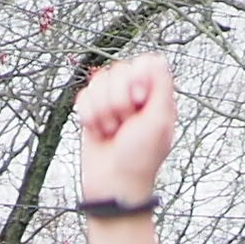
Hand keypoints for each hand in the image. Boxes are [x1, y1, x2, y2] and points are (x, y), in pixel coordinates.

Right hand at [75, 56, 175, 209]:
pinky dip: (88, 116)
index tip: (139, 99)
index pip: (145, 62)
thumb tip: (157, 58)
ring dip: (102, 109)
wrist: (113, 185)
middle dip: (118, 99)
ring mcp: (112, 103)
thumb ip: (161, 86)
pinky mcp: (92, 112)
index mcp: (155, 96)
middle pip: (119, 70)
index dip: (137, 76)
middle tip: (125, 123)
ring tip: (111, 130)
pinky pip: (83, 96)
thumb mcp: (159, 121)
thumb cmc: (140, 159)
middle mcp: (134, 95)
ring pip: (99, 81)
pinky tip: (97, 131)